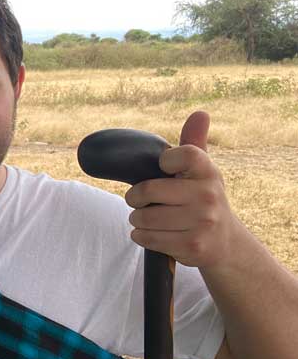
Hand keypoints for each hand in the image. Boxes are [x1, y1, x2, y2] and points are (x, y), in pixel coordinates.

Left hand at [124, 111, 238, 267]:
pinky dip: (141, 236)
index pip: (182, 154)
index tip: (164, 169)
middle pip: (147, 190)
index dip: (164, 161)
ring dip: (137, 219)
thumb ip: (194, 143)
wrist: (225, 243)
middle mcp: (208, 195)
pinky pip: (146, 237)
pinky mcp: (191, 246)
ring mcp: (201, 222)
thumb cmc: (203, 200)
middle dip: (135, 198)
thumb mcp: (203, 172)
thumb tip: (200, 112)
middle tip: (139, 200)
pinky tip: (154, 234)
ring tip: (149, 218)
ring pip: (142, 217)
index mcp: (208, 171)